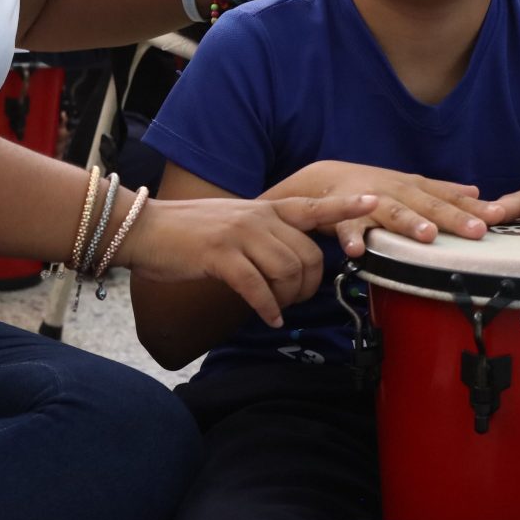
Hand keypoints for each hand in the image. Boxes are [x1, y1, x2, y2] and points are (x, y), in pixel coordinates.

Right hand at [120, 191, 384, 328]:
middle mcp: (258, 217)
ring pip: (287, 273)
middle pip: (307, 256)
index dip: (344, 206)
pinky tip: (267, 317)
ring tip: (277, 308)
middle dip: (308, 286)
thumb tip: (296, 260)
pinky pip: (257, 288)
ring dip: (288, 300)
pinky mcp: (220, 256)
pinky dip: (267, 308)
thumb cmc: (191, 232)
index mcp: (266, 208)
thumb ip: (267, 233)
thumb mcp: (236, 221)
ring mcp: (239, 235)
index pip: (314, 206)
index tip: (373, 202)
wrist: (146, 229)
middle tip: (294, 300)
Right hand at [292, 161, 500, 256]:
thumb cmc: (372, 187)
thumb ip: (442, 190)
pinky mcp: (340, 215)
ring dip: (409, 223)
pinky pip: (347, 227)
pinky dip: (352, 238)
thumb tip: (478, 193)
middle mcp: (395, 192)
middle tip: (476, 230)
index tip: (499, 217)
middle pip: (426, 205)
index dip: (473, 208)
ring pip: (391, 213)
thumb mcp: (409, 184)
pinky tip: (358, 251)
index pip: (448, 198)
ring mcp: (368, 202)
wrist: (323, 179)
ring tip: (427, 235)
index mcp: (413, 188)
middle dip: (452, 217)